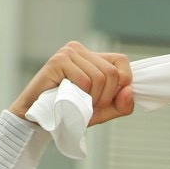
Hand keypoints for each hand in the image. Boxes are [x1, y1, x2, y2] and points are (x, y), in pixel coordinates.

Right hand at [10, 41, 133, 125]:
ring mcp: (68, 53)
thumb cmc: (71, 111)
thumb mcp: (103, 111)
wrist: (41, 119)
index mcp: (92, 57)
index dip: (124, 82)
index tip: (108, 99)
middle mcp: (80, 50)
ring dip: (93, 98)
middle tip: (90, 105)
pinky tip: (69, 97)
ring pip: (100, 77)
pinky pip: (84, 80)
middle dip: (106, 96)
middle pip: (113, 72)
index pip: (122, 60)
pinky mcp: (58, 61)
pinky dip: (81, 95)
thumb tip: (128, 90)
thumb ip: (122, 104)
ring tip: (78, 102)